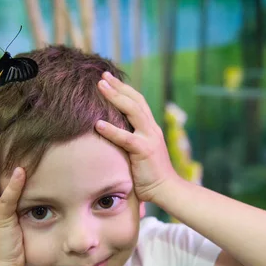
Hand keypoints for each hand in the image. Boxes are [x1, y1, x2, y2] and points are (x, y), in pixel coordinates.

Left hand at [95, 71, 177, 202]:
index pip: (138, 102)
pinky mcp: (144, 151)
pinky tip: (98, 124)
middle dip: (118, 86)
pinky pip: (125, 137)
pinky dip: (111, 130)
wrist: (167, 190)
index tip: (109, 79)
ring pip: (132, 111)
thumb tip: (111, 136)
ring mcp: (149, 138)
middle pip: (135, 100)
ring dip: (115, 97)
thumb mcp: (140, 153)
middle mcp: (151, 129)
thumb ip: (130, 141)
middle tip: (102, 76)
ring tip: (100, 86)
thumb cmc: (150, 175)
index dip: (124, 89)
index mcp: (151, 128)